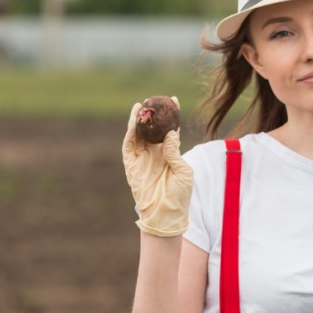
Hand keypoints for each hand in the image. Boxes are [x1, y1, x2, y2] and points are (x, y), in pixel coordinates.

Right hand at [121, 98, 192, 236]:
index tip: (173, 100)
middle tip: (155, 99)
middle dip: (153, 114)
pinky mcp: (131, 165)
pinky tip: (134, 121)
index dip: (171, 115)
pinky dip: (130, 132)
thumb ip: (175, 151)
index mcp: (169, 154)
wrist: (166, 214)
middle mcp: (155, 154)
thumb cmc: (179, 195)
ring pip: (138, 134)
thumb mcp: (183, 170)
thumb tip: (171, 132)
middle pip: (152, 129)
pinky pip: (129, 145)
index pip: (169, 129)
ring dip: (138, 120)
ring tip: (142, 105)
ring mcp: (142, 159)